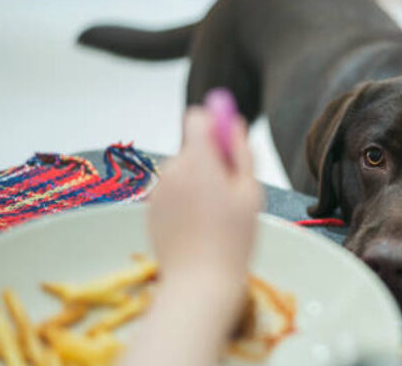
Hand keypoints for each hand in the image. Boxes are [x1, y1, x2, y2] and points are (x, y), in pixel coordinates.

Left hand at [147, 108, 261, 303]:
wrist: (200, 283)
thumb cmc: (233, 238)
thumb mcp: (250, 192)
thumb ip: (241, 152)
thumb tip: (233, 124)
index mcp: (198, 161)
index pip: (198, 118)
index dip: (215, 125)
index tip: (228, 145)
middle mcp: (172, 170)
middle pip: (192, 148)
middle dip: (210, 162)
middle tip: (231, 195)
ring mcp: (158, 191)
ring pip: (183, 172)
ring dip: (198, 184)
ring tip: (215, 218)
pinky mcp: (151, 210)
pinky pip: (172, 193)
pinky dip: (185, 202)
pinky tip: (198, 229)